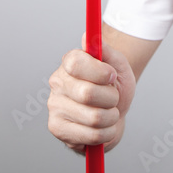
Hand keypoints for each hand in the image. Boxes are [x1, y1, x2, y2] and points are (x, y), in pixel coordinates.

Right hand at [47, 35, 136, 153]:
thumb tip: (88, 36)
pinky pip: (91, 135)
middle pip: (87, 94)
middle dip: (111, 99)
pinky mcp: (57, 128)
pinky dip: (106, 133)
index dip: (100, 72)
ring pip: (94, 117)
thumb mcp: (118, 64)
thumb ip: (105, 50)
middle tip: (112, 98)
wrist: (115, 110)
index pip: (76, 63)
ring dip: (111, 117)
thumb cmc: (114, 86)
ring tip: (109, 113)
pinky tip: (103, 127)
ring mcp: (54, 106)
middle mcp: (57, 82)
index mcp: (69, 62)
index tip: (111, 76)